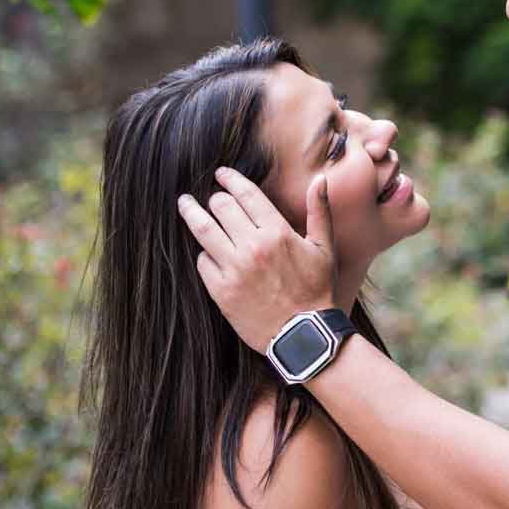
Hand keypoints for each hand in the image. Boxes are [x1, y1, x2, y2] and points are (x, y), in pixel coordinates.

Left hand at [179, 167, 337, 351]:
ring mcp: (234, 269)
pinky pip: (202, 262)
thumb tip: (320, 179)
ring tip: (185, 204)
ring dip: (192, 213)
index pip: (246, 194)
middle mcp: (253, 247)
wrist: (303, 335)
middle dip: (215, 197)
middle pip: (221, 207)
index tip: (222, 173)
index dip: (231, 179)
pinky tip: (205, 250)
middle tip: (212, 196)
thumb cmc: (316, 289)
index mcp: (277, 232)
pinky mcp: (221, 291)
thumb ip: (319, 210)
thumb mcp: (324, 248)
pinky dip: (202, 252)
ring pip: (204, 230)